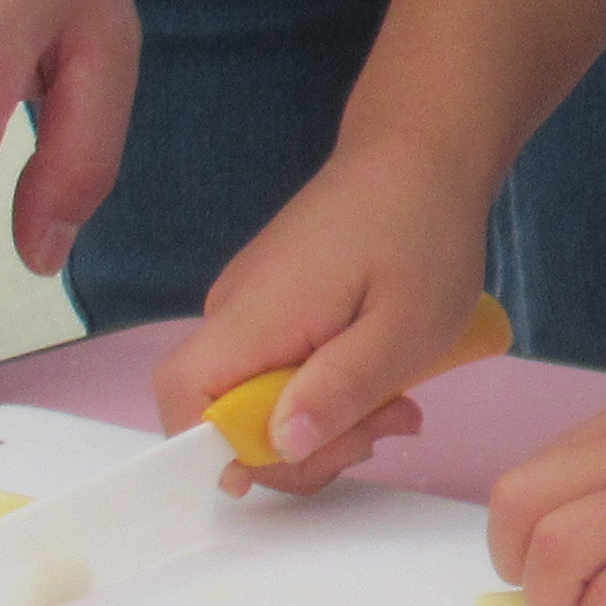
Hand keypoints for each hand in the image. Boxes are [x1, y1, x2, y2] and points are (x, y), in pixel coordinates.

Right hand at [153, 134, 493, 492]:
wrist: (422, 153)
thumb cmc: (422, 233)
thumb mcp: (407, 326)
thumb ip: (343, 388)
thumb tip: (280, 448)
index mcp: (250, 319)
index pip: (182, 403)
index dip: (226, 451)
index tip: (311, 453)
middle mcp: (231, 316)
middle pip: (221, 418)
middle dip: (301, 449)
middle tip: (388, 426)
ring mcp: (250, 311)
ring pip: (257, 402)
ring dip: (324, 423)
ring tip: (400, 404)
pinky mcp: (275, 307)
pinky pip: (278, 373)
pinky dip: (326, 393)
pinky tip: (383, 381)